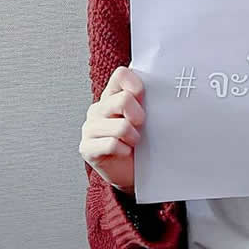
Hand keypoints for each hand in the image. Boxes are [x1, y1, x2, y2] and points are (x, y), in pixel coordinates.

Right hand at [80, 66, 145, 194]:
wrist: (132, 172)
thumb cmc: (141, 142)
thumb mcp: (147, 117)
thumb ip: (148, 99)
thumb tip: (161, 79)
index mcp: (112, 95)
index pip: (121, 75)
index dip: (136, 84)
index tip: (143, 97)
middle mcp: (98, 109)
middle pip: (123, 100)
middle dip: (139, 115)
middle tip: (142, 125)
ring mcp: (90, 128)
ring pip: (120, 126)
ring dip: (133, 136)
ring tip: (134, 141)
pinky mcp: (87, 148)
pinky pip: (111, 144)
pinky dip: (124, 150)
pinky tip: (125, 152)